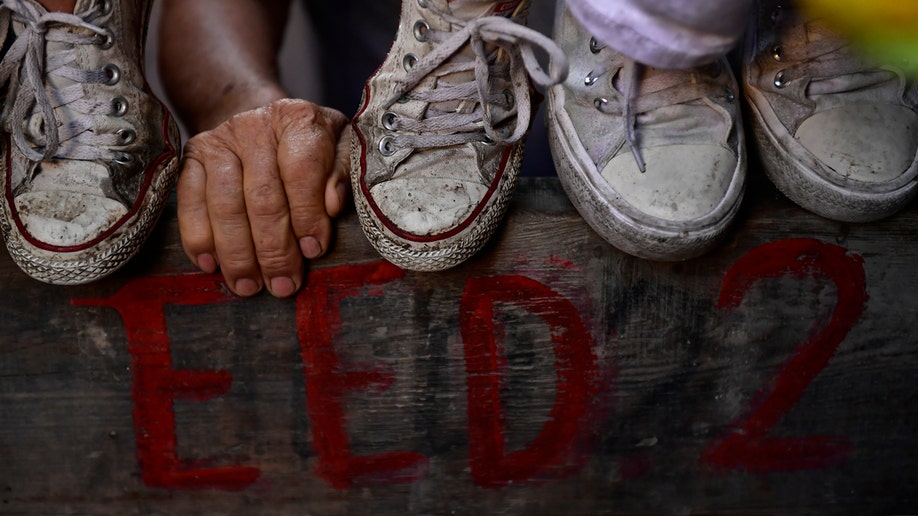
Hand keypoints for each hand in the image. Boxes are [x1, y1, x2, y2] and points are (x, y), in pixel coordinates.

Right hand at [177, 98, 350, 297]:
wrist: (264, 124)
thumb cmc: (311, 146)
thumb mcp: (340, 149)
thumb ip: (343, 173)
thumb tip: (333, 205)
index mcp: (298, 120)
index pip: (301, 170)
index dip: (307, 215)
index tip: (314, 251)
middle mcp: (255, 126)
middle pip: (262, 196)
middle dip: (274, 249)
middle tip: (283, 285)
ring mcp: (219, 141)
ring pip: (224, 205)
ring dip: (237, 253)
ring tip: (250, 286)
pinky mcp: (192, 158)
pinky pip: (189, 202)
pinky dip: (198, 238)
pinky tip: (211, 265)